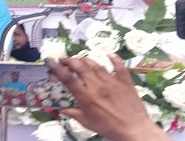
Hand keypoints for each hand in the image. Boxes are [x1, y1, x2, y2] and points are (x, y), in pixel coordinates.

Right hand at [46, 55, 169, 140]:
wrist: (134, 130)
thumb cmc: (109, 128)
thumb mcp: (87, 123)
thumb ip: (73, 113)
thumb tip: (61, 109)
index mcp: (86, 97)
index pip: (67, 78)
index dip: (56, 68)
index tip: (50, 61)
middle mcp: (97, 86)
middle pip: (80, 66)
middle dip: (69, 60)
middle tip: (64, 60)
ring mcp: (112, 82)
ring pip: (96, 65)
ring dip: (85, 60)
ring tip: (79, 59)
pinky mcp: (125, 82)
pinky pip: (120, 67)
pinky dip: (115, 59)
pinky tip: (109, 55)